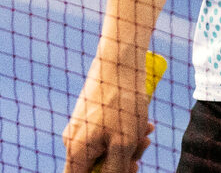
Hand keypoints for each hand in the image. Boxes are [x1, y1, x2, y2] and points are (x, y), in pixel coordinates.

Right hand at [62, 52, 153, 172]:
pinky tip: (142, 122)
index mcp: (76, 152)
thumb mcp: (124, 143)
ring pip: (107, 150)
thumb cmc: (122, 101)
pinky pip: (108, 133)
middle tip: (143, 148)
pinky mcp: (92, 116)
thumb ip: (115, 171)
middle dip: (124, 162)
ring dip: (129, 146)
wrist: (120, 59)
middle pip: (98, 167)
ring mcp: (82, 127)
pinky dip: (126, 131)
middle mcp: (73, 141)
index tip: (124, 170)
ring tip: (146, 130)